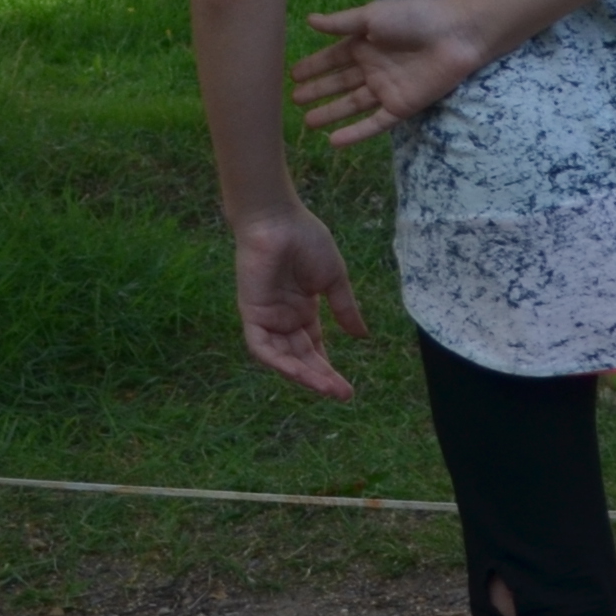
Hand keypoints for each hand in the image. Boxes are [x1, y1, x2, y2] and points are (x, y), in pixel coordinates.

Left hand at [233, 207, 368, 399]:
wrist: (278, 221)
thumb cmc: (307, 241)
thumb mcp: (333, 280)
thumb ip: (345, 309)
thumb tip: (362, 336)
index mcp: (302, 310)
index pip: (314, 348)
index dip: (328, 368)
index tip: (348, 388)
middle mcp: (283, 319)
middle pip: (301, 357)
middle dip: (321, 378)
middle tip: (343, 395)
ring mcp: (267, 318)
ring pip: (283, 358)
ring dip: (303, 375)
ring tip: (327, 389)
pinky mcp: (252, 314)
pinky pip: (262, 347)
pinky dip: (279, 362)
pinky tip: (299, 374)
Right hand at [292, 0, 494, 140]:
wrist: (455, 34)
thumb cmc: (414, 18)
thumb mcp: (372, 16)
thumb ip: (341, 23)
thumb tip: (309, 20)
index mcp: (366, 45)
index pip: (333, 59)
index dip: (313, 67)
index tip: (292, 76)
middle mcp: (374, 68)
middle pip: (339, 83)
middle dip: (318, 91)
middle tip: (294, 100)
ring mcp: (388, 88)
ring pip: (352, 104)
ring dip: (330, 113)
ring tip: (307, 122)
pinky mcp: (402, 106)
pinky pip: (375, 123)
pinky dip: (355, 133)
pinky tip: (334, 141)